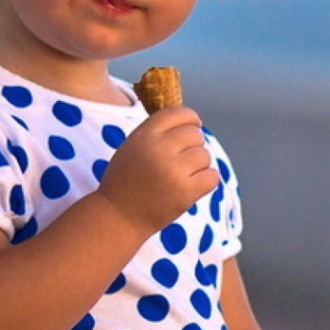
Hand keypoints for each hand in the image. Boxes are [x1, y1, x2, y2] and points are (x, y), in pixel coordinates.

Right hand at [99, 105, 217, 233]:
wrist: (117, 217)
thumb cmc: (126, 181)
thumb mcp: (132, 148)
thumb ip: (157, 133)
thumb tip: (192, 122)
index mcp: (143, 135)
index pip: (178, 113)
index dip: (191, 119)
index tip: (194, 126)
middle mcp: (158, 148)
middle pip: (195, 134)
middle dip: (193, 146)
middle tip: (182, 161)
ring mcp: (173, 170)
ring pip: (205, 156)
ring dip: (199, 166)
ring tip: (181, 176)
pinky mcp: (185, 191)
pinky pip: (212, 176)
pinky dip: (206, 181)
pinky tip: (191, 186)